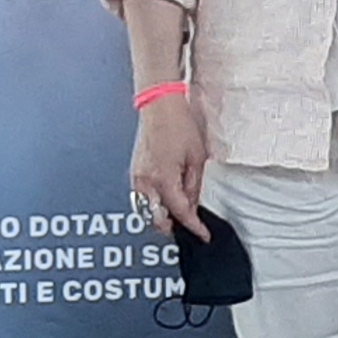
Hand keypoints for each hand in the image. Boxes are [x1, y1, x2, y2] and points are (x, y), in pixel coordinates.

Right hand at [130, 90, 213, 240]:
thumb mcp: (196, 158)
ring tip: (179, 215)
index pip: (180, 213)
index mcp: (163, 179)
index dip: (194, 226)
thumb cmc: (178, 124)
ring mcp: (137, 177)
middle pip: (157, 218)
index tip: (203, 234)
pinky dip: (153, 204)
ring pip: (147, 210)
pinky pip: (141, 197)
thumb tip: (192, 204)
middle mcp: (146, 182)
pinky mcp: (134, 171)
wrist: (158, 104)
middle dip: (174, 226)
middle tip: (191, 226)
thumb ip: (193, 185)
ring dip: (162, 216)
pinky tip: (165, 201)